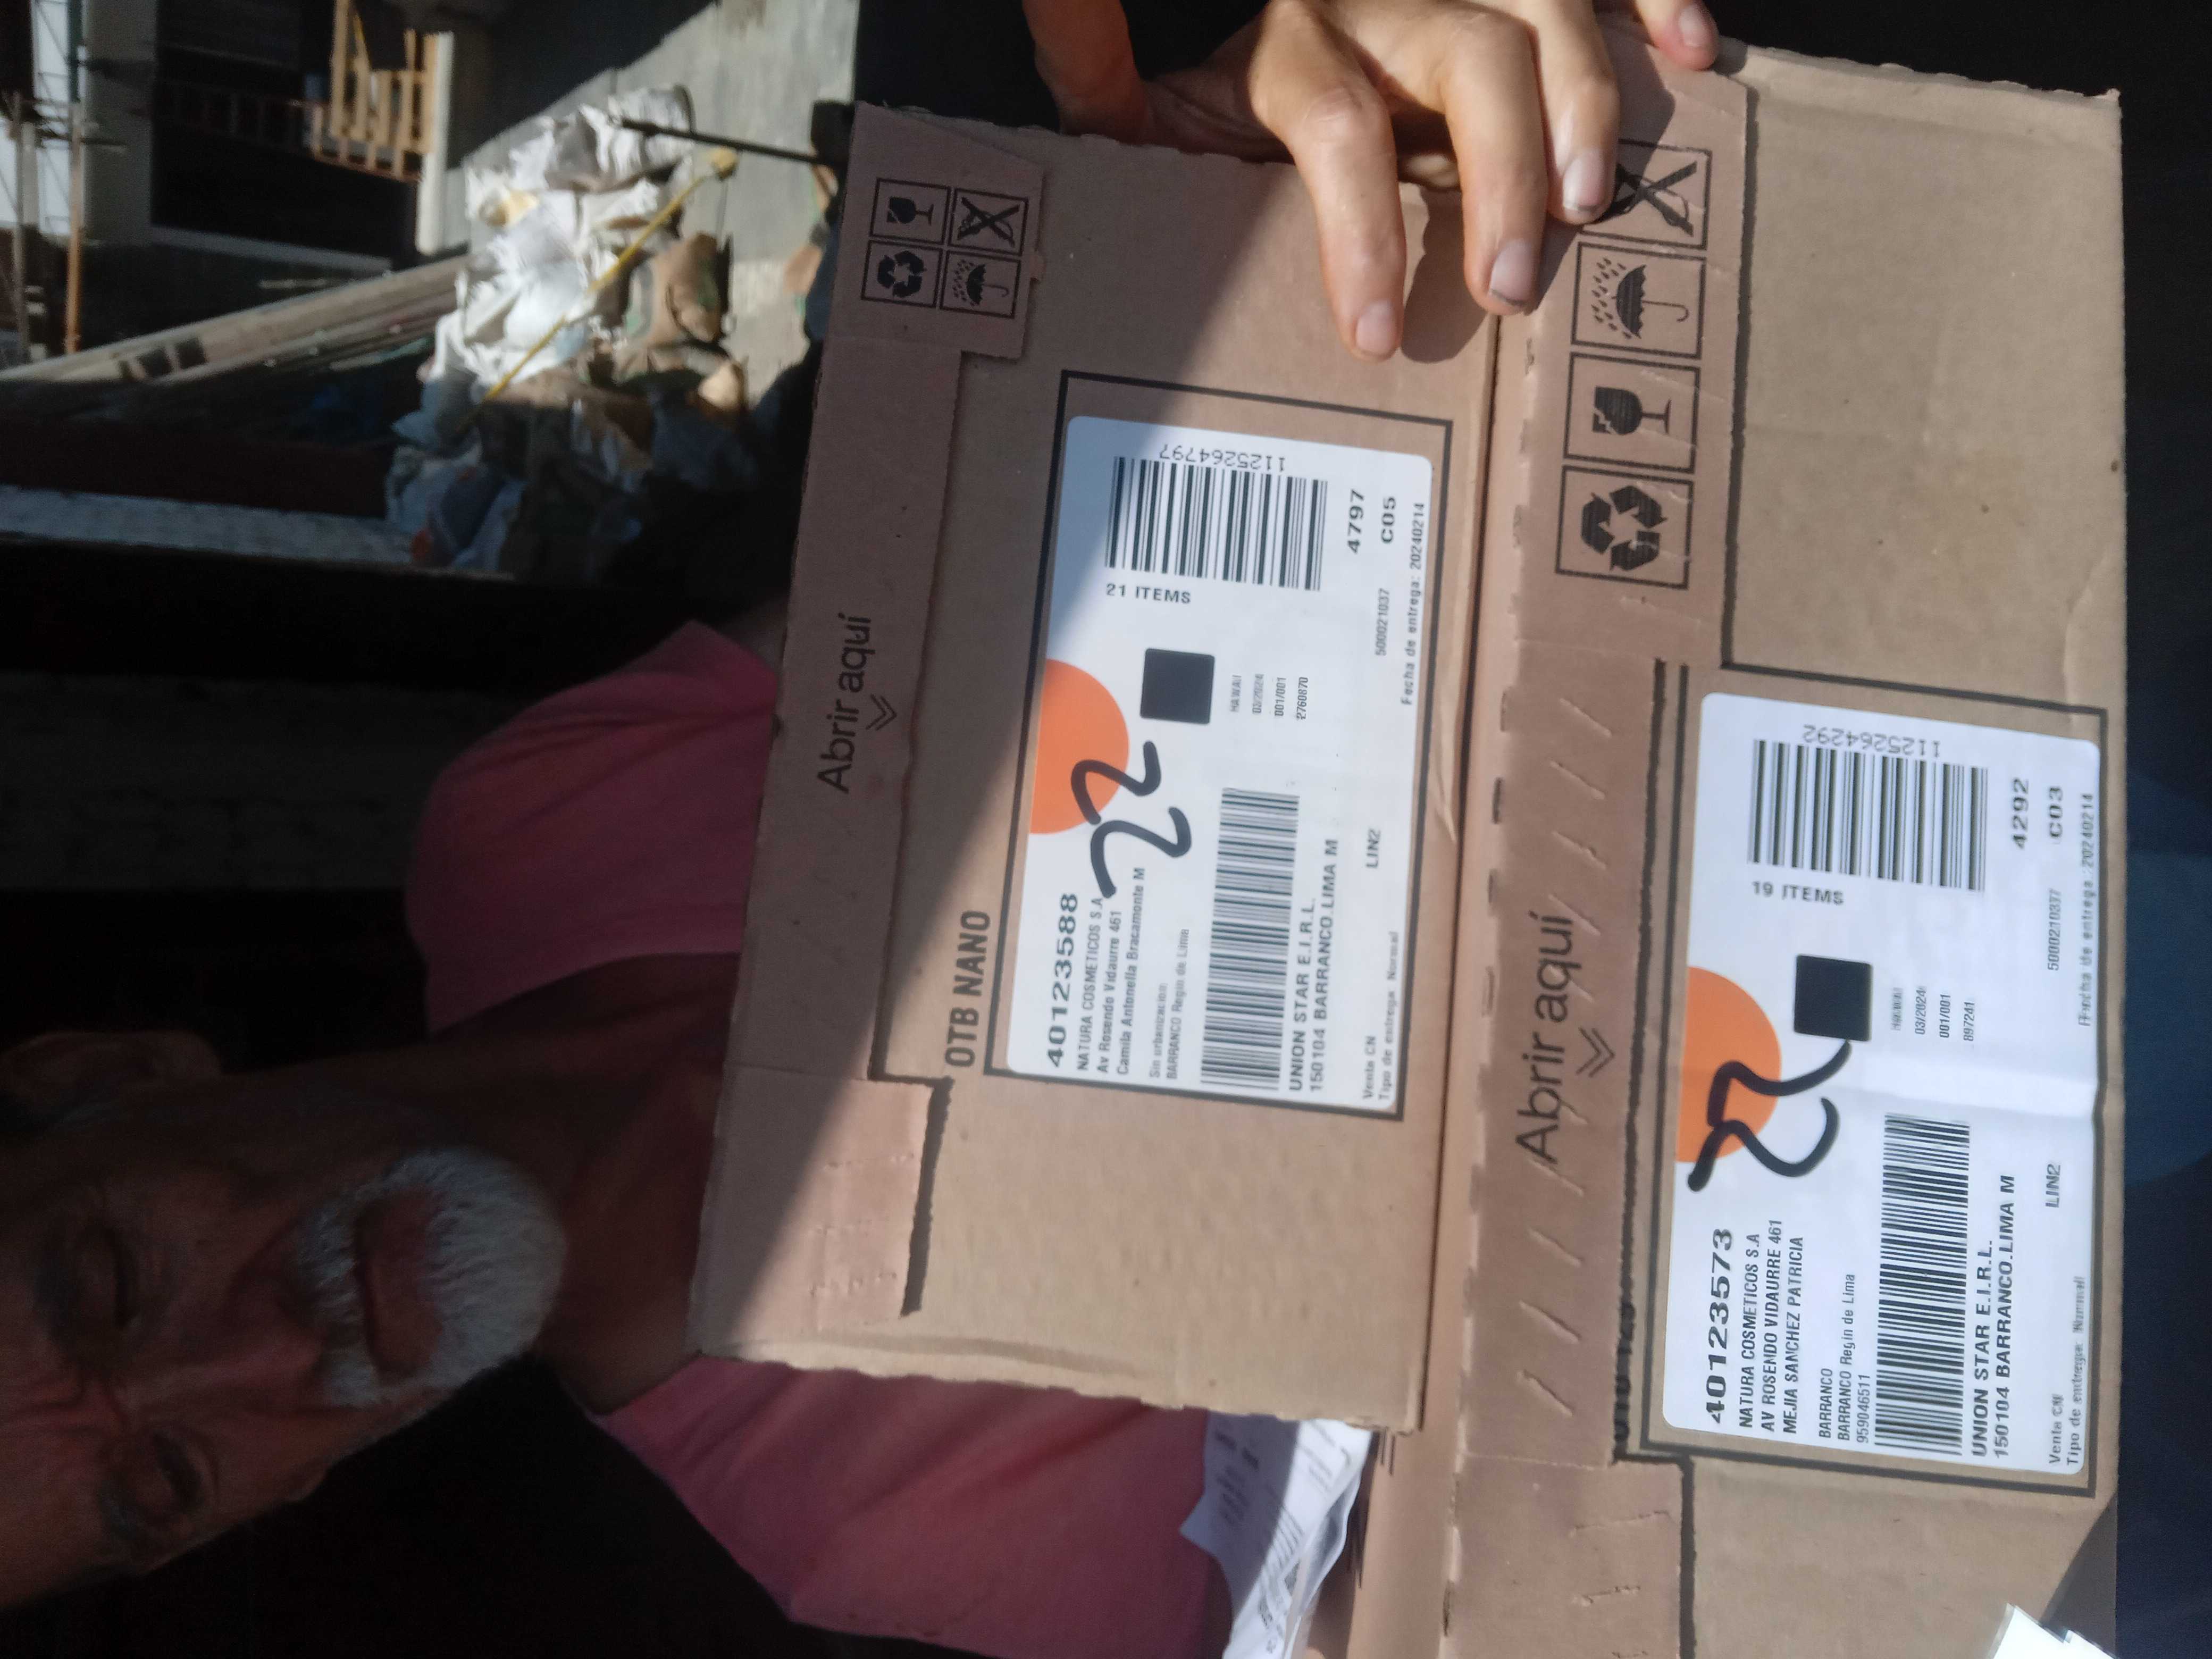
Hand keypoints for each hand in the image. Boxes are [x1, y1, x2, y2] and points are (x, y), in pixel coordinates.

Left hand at [1021, 0, 1717, 356]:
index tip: (1374, 333)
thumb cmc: (1249, 74)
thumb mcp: (1174, 103)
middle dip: (1497, 178)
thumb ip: (1114, 105)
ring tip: (1594, 203)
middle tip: (1510, 285)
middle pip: (1469, 66)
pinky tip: (1695, 57)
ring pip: (1551, 13)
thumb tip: (1046, 113)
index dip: (1359, 230)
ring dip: (1585, 104)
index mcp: (1297, 40)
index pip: (1334, 128)